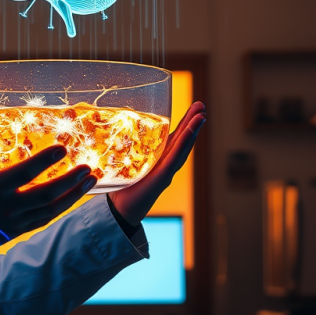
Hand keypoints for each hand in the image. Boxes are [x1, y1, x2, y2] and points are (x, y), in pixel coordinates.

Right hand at [0, 117, 97, 252]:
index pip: (24, 174)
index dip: (44, 161)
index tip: (63, 149)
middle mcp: (9, 206)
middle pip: (46, 194)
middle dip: (69, 180)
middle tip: (88, 167)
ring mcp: (17, 221)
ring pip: (51, 208)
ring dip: (73, 194)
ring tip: (91, 179)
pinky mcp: (21, 230)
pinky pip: (47, 218)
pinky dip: (64, 207)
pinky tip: (76, 195)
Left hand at [109, 101, 205, 226]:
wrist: (120, 209)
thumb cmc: (122, 186)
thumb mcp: (126, 161)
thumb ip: (126, 147)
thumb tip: (114, 126)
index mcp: (158, 158)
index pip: (174, 137)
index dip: (184, 122)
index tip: (194, 107)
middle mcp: (165, 163)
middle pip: (182, 140)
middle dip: (193, 122)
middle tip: (202, 104)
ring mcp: (166, 171)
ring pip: (182, 148)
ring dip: (193, 131)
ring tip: (202, 115)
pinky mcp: (161, 178)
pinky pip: (174, 159)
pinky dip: (184, 145)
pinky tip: (190, 133)